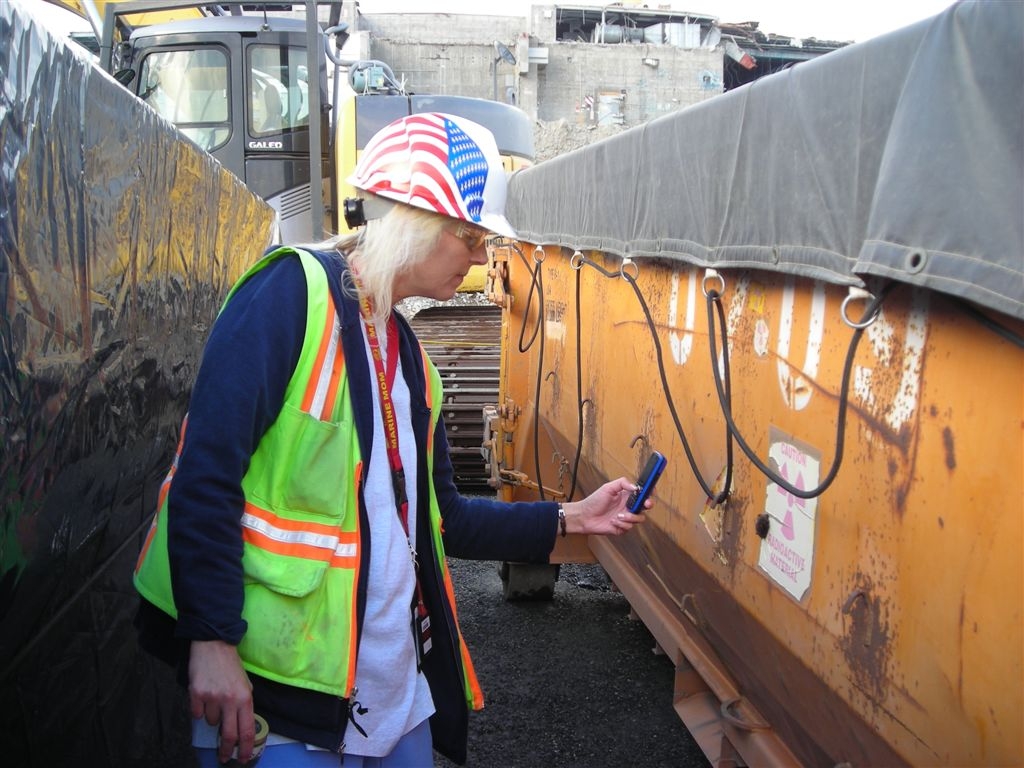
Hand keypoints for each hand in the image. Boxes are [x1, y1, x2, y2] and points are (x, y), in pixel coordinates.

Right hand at [188, 639, 255, 763]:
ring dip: (212, 716)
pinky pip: (196, 714)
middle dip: (227, 751)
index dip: (246, 748)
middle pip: (228, 735)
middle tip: (225, 757)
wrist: (213, 645)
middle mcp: (229, 700)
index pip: (247, 730)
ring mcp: (212, 698)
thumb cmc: (231, 666)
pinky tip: (204, 695)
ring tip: (214, 698)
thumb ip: (244, 704)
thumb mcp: (245, 684)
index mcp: (245, 698)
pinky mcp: (196, 694)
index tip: (244, 758)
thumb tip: (242, 726)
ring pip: (211, 722)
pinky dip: (199, 709)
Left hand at [563, 477, 648, 535]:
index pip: (642, 493)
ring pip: (639, 518)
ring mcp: (626, 517)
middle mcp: (628, 506)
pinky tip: (612, 521)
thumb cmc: (594, 501)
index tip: (652, 491)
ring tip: (618, 515)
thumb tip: (635, 487)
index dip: (649, 492)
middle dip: (648, 505)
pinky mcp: (622, 528)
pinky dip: (621, 524)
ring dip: (630, 517)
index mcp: (626, 496)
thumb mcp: (608, 487)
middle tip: (645, 504)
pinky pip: (629, 527)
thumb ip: (622, 483)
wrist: (584, 516)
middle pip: (645, 506)